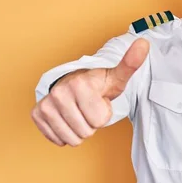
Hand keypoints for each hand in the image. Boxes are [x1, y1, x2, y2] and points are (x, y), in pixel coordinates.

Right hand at [31, 38, 149, 146]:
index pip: (99, 121)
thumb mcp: (117, 77)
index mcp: (80, 85)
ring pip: (71, 139)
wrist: (75, 82)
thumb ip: (131, 63)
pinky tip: (68, 119)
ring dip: (79, 130)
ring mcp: (46, 104)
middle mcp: (59, 93)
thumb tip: (144, 43)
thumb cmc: (98, 83)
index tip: (99, 100)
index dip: (103, 114)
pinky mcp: (37, 114)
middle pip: (86, 132)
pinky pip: (57, 140)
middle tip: (89, 107)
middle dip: (91, 123)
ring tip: (80, 112)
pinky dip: (65, 134)